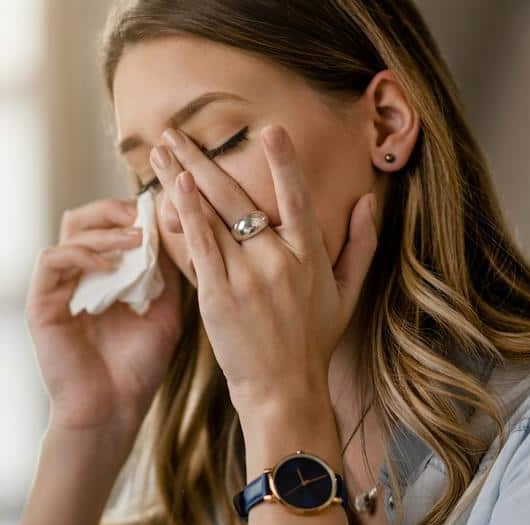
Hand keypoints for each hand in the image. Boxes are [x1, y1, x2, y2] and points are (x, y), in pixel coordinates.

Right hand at [26, 196, 183, 433]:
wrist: (112, 411)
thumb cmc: (137, 369)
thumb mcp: (164, 312)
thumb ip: (165, 273)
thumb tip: (172, 230)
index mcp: (103, 278)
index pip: (109, 226)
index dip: (131, 213)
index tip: (161, 214)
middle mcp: (77, 278)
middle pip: (84, 219)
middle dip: (115, 211)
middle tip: (142, 218)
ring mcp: (57, 289)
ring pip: (69, 233)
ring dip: (104, 231)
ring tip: (135, 240)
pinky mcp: (40, 303)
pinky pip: (52, 260)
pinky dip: (81, 255)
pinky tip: (109, 268)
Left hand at [148, 124, 378, 415]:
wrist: (284, 390)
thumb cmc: (313, 344)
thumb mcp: (347, 294)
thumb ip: (360, 245)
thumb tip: (369, 201)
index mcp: (310, 256)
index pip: (297, 198)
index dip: (284, 163)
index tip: (270, 129)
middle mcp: (279, 260)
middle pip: (239, 198)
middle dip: (205, 159)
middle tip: (176, 132)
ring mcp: (247, 277)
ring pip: (213, 216)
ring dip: (183, 177)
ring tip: (160, 150)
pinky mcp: (219, 296)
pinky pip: (201, 247)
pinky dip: (187, 215)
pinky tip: (172, 188)